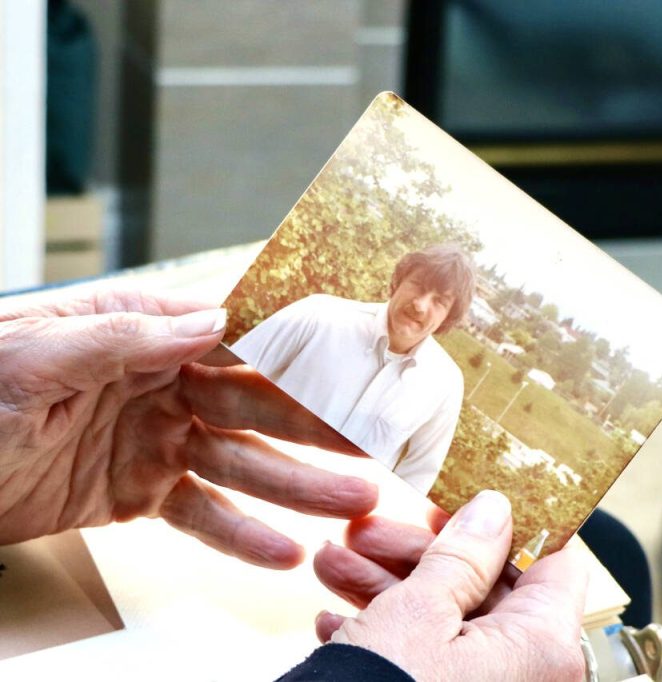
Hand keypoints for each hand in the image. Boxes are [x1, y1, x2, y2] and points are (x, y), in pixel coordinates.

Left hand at [0, 289, 376, 567]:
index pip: (229, 336)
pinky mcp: (139, 494)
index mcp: (135, 333)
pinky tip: (283, 550)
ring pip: (239, 466)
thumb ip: (121, 339)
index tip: (350, 363)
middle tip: (368, 447)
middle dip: (313, 431)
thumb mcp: (31, 356)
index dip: (291, 352)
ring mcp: (153, 441)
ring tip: (350, 503)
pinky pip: (200, 515)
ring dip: (295, 488)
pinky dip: (241, 535)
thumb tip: (211, 321)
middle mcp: (156, 384)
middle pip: (252, 406)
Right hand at [313, 491, 587, 681]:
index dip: (509, 522)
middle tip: (368, 530)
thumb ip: (463, 554)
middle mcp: (528, 674)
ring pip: (448, 624)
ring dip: (388, 589)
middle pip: (488, 588)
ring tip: (331, 563)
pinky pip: (430, 664)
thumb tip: (494, 510)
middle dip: (420, 554)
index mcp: (544, 645)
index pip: (554, 561)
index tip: (463, 497)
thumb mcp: (419, 612)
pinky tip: (334, 621)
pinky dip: (386, 638)